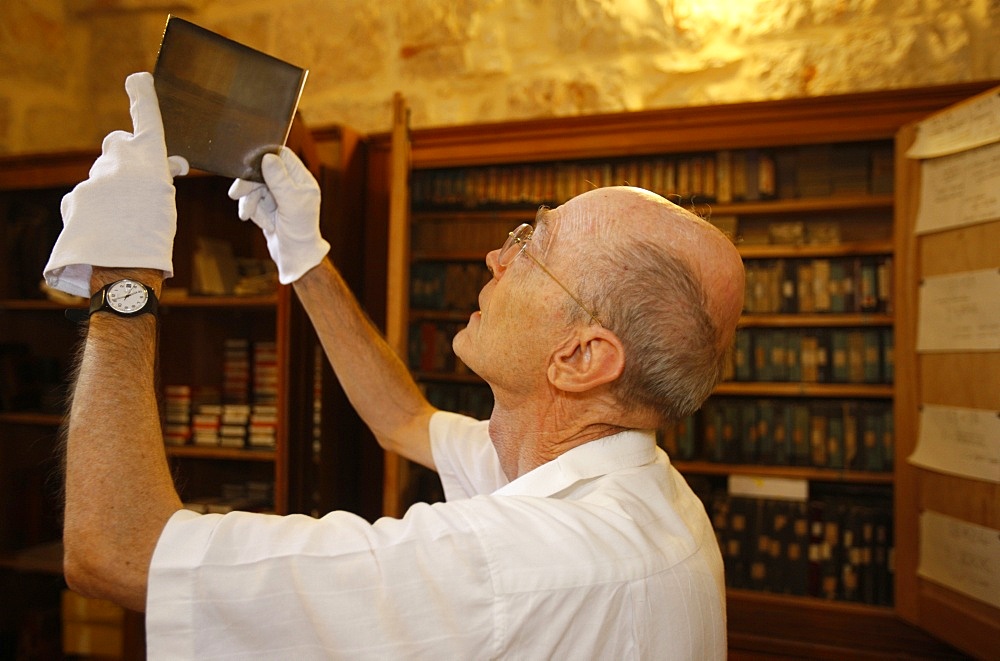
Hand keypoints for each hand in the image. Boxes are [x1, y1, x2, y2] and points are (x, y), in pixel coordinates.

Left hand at [43, 72, 188, 297]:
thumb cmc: (154, 237)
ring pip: (101, 177)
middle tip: (136, 180)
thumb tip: (168, 164)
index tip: (139, 78)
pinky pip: (86, 198)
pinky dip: (94, 211)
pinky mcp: (74, 198)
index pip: (146, 118)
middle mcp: (118, 161)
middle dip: (124, 154)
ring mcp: (92, 179)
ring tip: (123, 222)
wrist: (122, 267)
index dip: (143, 95)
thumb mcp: (166, 202)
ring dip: (110, 193)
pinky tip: (105, 231)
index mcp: (148, 160)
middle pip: (117, 145)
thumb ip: (158, 178)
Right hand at [228, 147, 329, 283]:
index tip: (248, 164)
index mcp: (302, 180)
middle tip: (236, 193)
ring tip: (247, 215)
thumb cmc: (300, 231)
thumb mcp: (291, 203)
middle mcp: (291, 185)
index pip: (283, 156)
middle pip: (263, 171)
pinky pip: (253, 201)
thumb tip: (268, 157)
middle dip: (250, 184)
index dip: (265, 156)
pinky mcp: (269, 207)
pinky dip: (252, 210)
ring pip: (255, 187)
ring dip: (250, 201)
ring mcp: (279, 196)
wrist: (295, 258)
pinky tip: (258, 222)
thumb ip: (279, 180)